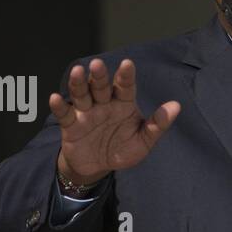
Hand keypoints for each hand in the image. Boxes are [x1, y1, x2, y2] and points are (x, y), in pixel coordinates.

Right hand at [50, 58, 180, 185]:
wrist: (99, 167)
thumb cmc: (123, 149)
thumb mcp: (144, 141)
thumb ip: (158, 124)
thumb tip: (176, 106)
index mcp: (123, 104)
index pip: (125, 87)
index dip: (126, 76)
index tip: (128, 64)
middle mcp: (103, 104)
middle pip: (100, 86)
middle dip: (99, 76)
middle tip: (98, 64)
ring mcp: (86, 112)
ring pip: (81, 94)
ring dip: (78, 83)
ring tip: (77, 71)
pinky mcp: (70, 124)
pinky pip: (64, 113)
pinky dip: (59, 106)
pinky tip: (55, 99)